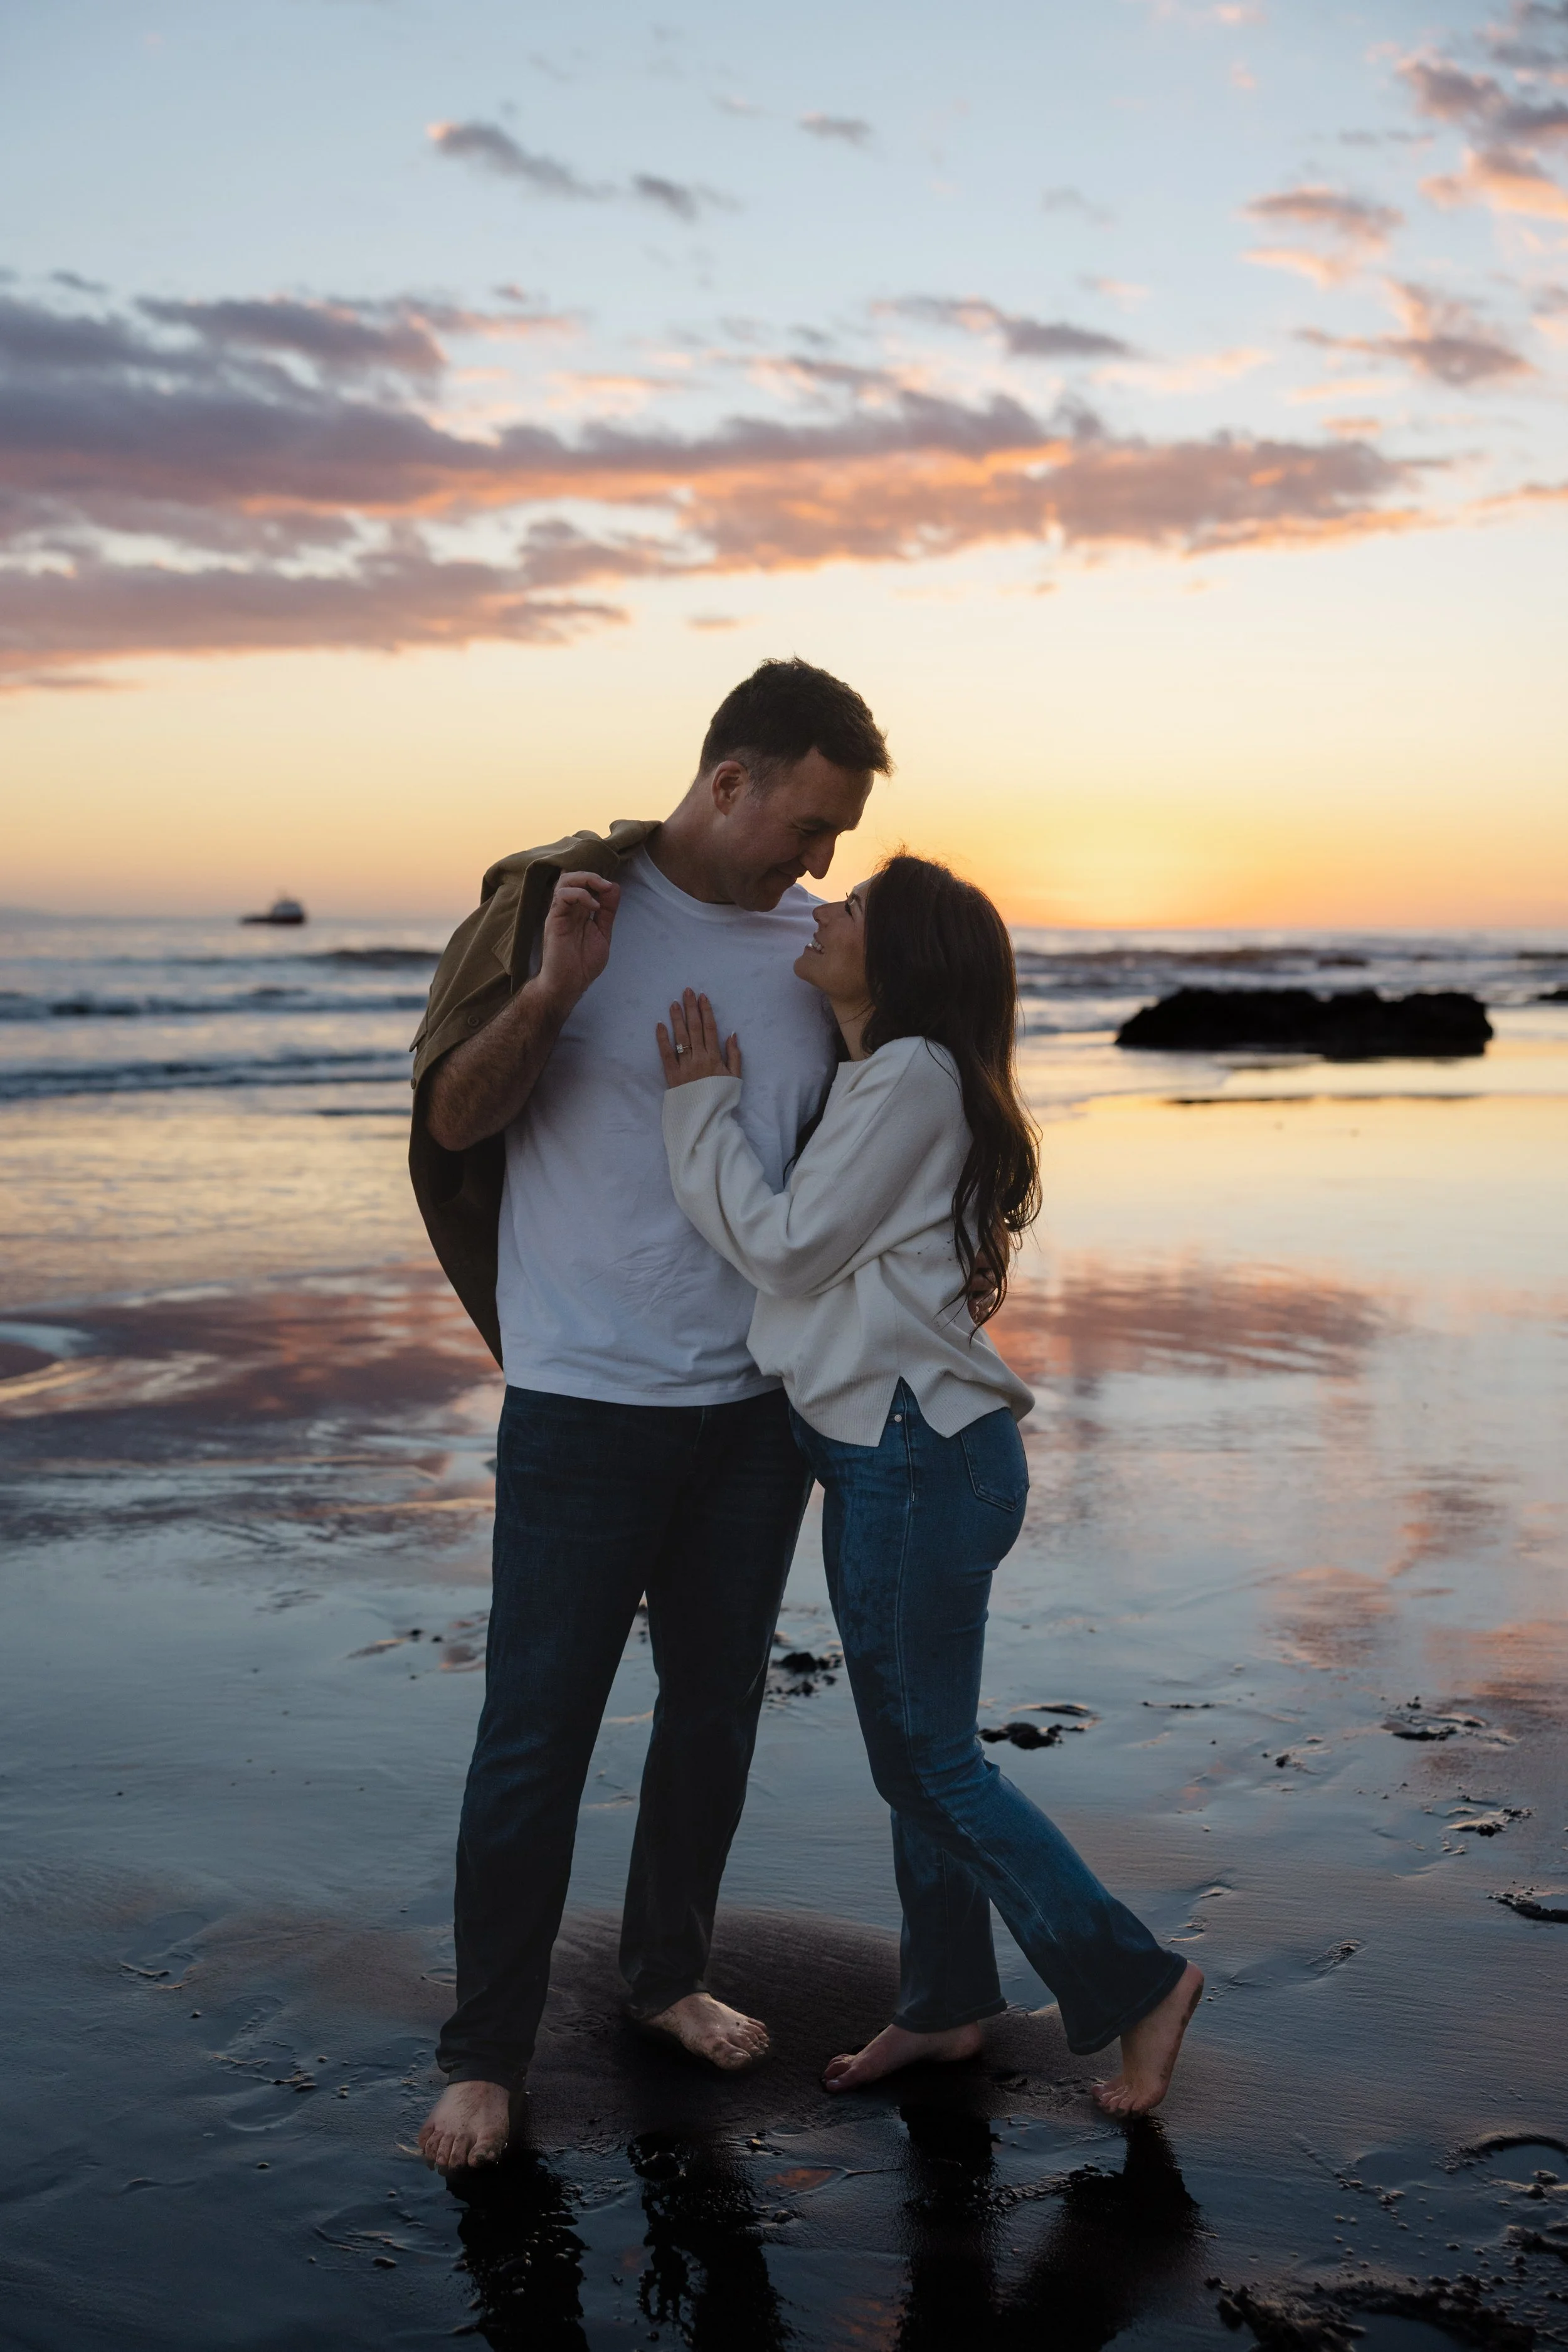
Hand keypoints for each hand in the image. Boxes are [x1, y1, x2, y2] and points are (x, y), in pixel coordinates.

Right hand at [537, 870, 619, 1010]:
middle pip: (571, 878)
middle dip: (591, 876)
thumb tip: (614, 887)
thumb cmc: (582, 963)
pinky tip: (593, 907)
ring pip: (564, 882)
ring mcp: (559, 914)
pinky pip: (562, 897)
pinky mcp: (554, 920)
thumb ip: (607, 912)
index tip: (612, 890)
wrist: (569, 985)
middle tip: (605, 885)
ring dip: (585, 880)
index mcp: (578, 911)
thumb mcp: (602, 933)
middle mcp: (567, 910)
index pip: (583, 885)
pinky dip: (580, 895)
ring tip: (600, 891)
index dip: (598, 881)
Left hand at [657, 989, 741, 1088]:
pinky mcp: (672, 1075)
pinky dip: (662, 1039)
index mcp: (715, 1058)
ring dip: (677, 1018)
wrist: (706, 1118)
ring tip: (674, 1003)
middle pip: (694, 1028)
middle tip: (686, 991)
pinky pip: (666, 1054)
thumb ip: (734, 1055)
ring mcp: (685, 1066)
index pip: (710, 1029)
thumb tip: (732, 1033)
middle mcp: (699, 1058)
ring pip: (680, 1038)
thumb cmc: (721, 1097)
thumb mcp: (735, 1077)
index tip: (702, 997)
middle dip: (691, 1008)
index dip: (706, 1011)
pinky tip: (660, 1025)